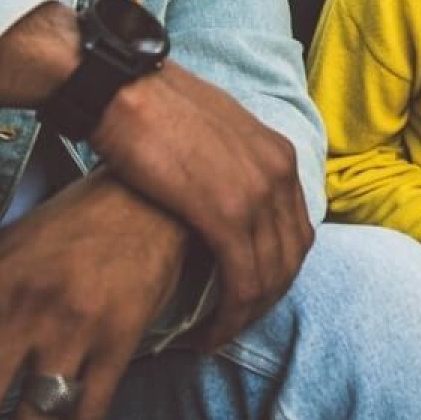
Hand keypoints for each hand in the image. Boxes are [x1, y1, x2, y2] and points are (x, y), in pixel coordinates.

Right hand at [89, 60, 312, 348]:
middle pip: (291, 258)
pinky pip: (243, 280)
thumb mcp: (212, 132)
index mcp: (279, 154)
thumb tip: (221, 194)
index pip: (297, 230)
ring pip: (270, 276)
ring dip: (246, 314)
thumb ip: (230, 166)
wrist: (123, 85)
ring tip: (217, 334)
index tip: (248, 296)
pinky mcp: (227, 213)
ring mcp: (258, 193)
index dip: (277, 272)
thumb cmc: (152, 105)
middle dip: (266, 300)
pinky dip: (230, 314)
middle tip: (233, 324)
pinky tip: (207, 329)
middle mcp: (280, 173)